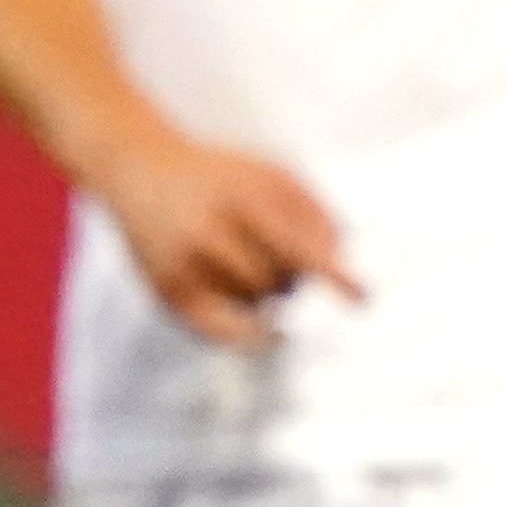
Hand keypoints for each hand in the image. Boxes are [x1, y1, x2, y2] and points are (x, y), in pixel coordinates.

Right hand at [77, 119, 361, 349]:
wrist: (143, 171)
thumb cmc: (223, 175)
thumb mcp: (273, 174)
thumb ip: (313, 213)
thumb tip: (338, 263)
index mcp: (242, 198)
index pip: (296, 245)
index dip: (331, 274)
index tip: (363, 298)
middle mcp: (209, 234)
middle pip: (280, 281)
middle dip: (290, 273)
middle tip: (272, 250)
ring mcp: (185, 265)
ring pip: (254, 304)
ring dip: (264, 292)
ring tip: (243, 259)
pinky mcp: (167, 292)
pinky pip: (220, 330)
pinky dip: (250, 335)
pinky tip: (272, 334)